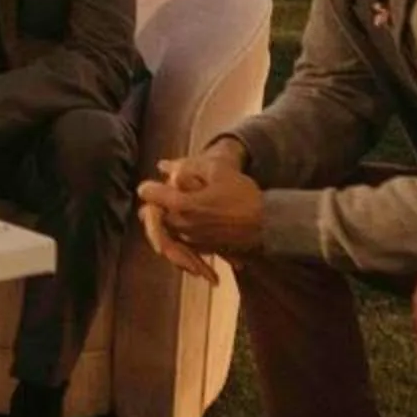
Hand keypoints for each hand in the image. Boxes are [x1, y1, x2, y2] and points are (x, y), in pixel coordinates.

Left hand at [135, 144, 261, 281]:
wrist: (267, 225)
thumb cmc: (243, 195)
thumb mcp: (218, 171)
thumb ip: (188, 167)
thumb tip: (164, 166)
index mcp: (182, 205)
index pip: (149, 194)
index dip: (150, 186)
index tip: (153, 184)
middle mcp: (182, 226)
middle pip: (150, 217)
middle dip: (152, 207)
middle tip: (157, 199)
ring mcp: (190, 240)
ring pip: (162, 232)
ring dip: (161, 223)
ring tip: (166, 213)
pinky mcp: (200, 250)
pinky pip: (179, 245)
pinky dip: (176, 237)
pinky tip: (183, 227)